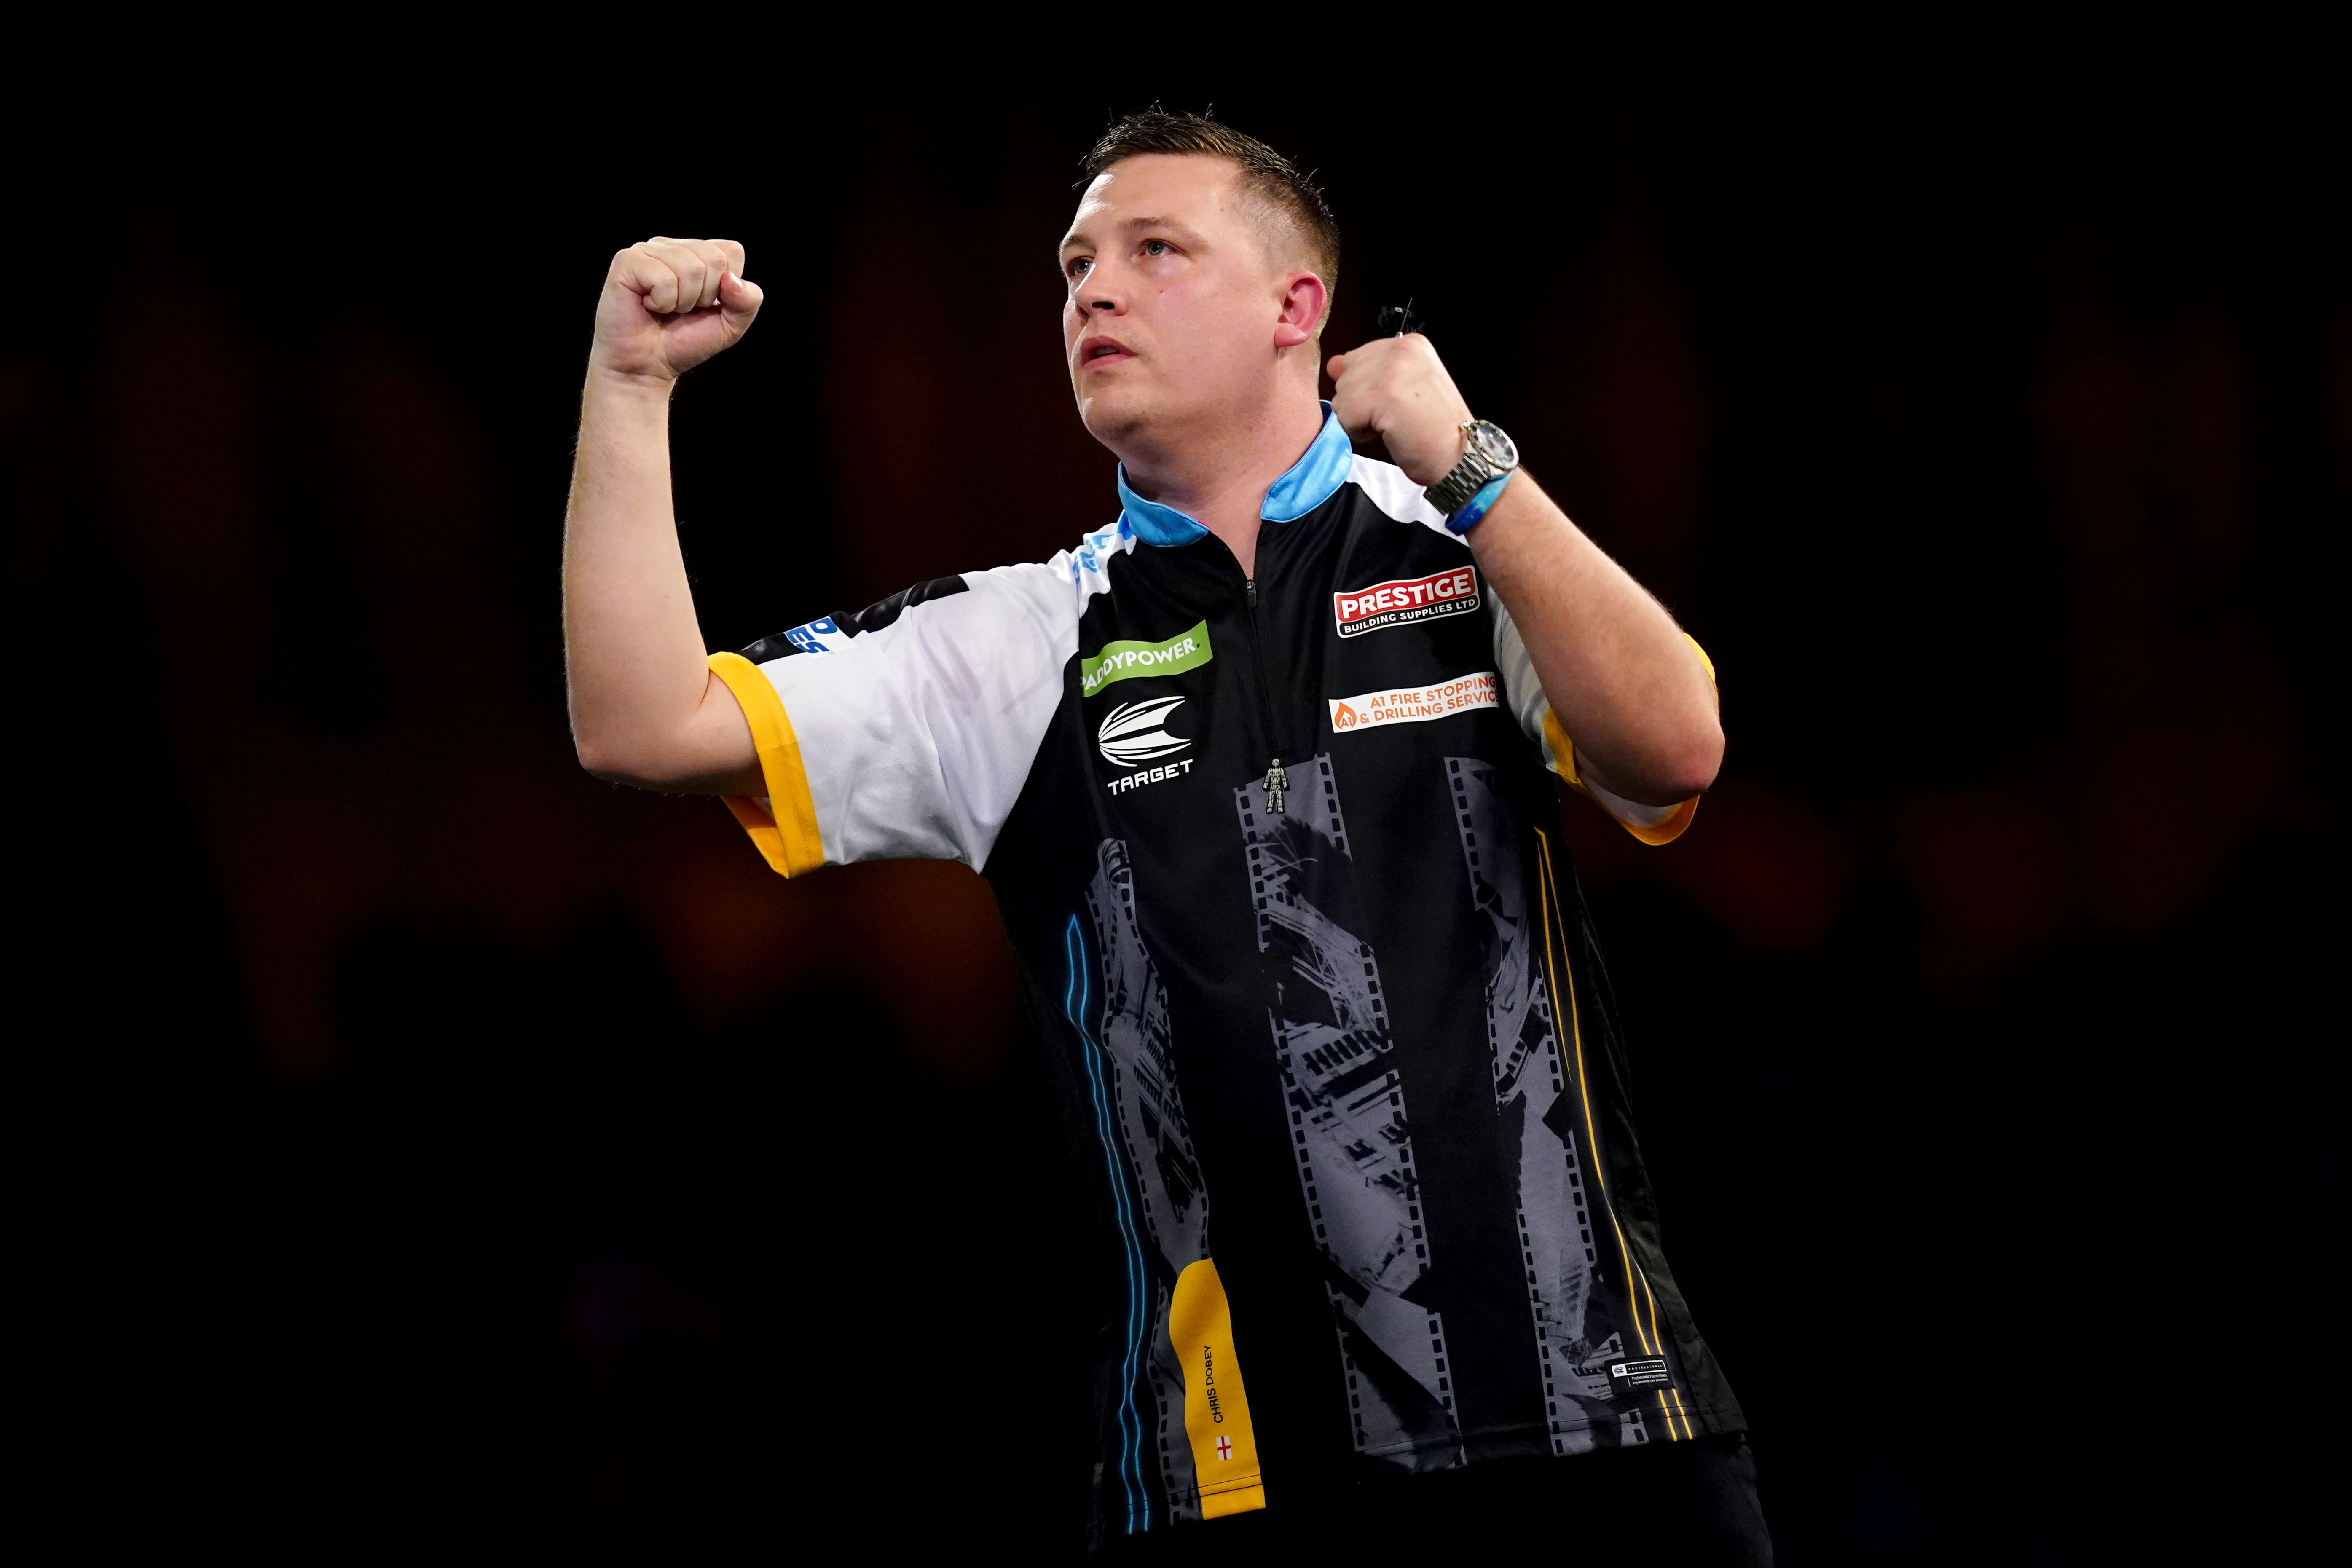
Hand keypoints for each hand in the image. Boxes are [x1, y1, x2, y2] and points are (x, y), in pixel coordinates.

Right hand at [589, 237, 763, 384]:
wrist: (646, 367)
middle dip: (704, 296)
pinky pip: (664, 278)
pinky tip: (648, 306)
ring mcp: (647, 250)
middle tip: (681, 310)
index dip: (725, 287)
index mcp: (696, 253)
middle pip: (713, 259)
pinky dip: (663, 302)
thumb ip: (747, 301)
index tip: (704, 305)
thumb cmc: (683, 343)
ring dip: (682, 302)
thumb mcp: (730, 326)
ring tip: (665, 309)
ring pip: (691, 268)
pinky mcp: (627, 261)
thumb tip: (731, 279)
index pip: (731, 251)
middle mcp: (672, 246)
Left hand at [1327, 333, 1474, 486]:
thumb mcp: (1403, 386)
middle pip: (1346, 376)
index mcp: (1410, 343)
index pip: (1357, 358)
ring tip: (1393, 424)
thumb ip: (1368, 370)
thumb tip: (1333, 364)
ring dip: (1360, 419)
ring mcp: (1393, 371)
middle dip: (1361, 403)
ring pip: (1342, 397)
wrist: (1460, 456)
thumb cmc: (1434, 427)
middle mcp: (1401, 349)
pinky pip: (1345, 416)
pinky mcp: (1384, 396)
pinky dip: (1360, 432)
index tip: (1397, 401)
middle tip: (1396, 416)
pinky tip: (1387, 432)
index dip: (1367, 388)